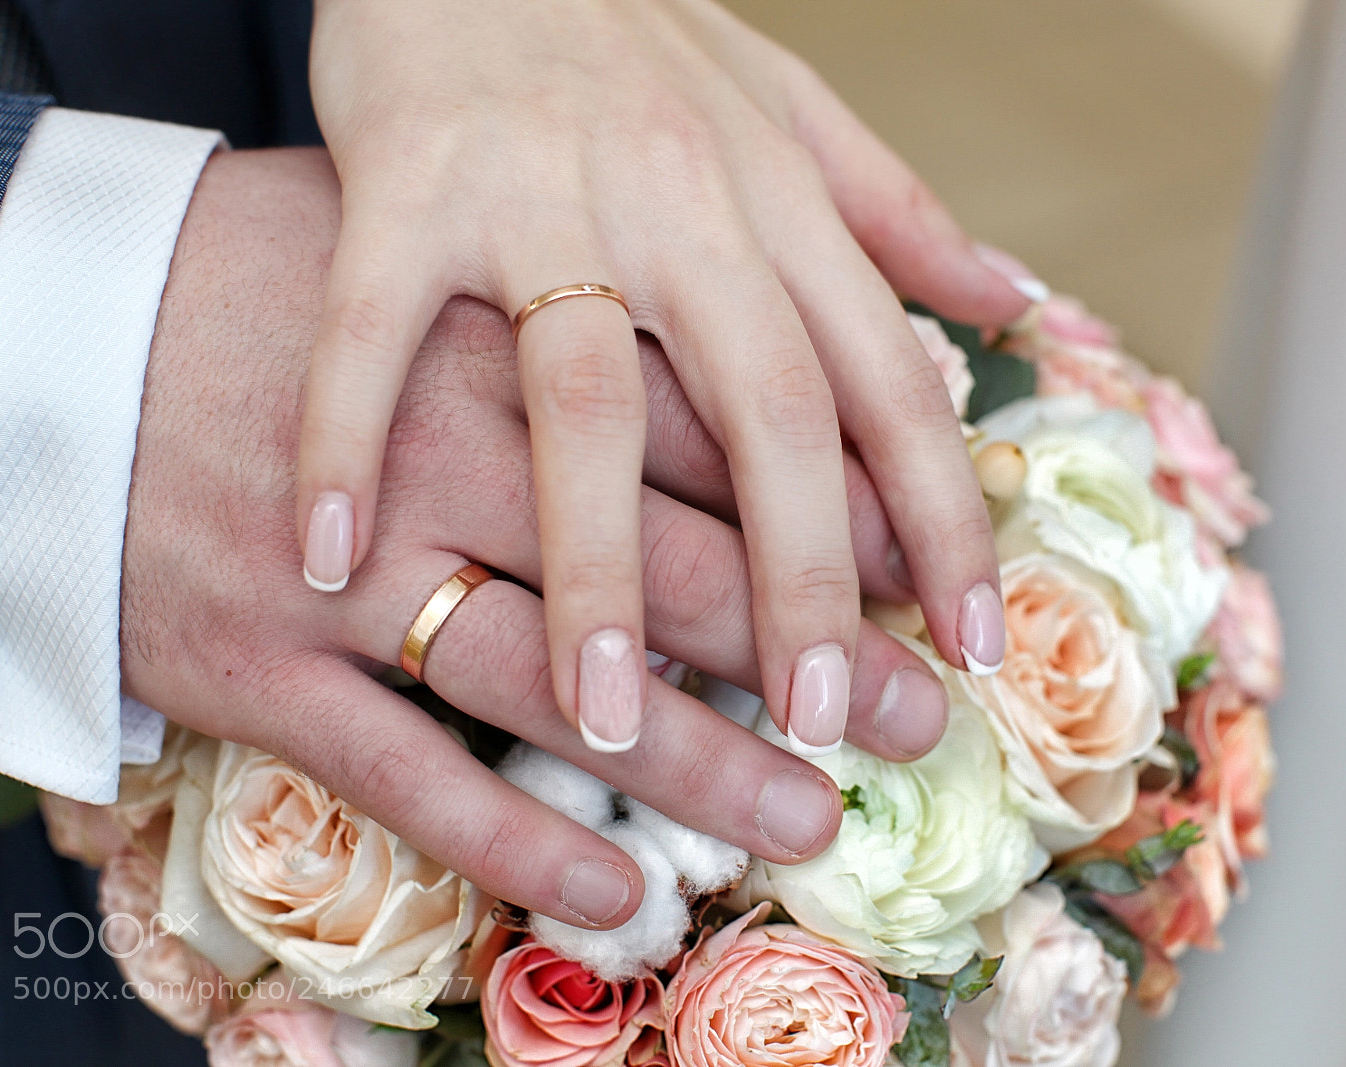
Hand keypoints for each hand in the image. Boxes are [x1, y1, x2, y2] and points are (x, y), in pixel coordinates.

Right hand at [124, 147, 951, 928]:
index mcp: (517, 331)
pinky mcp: (262, 654)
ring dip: (691, 758)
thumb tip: (739, 272)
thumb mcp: (441, 216)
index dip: (838, 519)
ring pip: (557, 675)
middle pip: (673, 559)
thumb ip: (602, 248)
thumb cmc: (266, 263)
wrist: (42, 313)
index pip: (722, 434)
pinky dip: (506, 831)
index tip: (924, 588)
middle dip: (805, 649)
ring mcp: (356, 560)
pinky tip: (604, 885)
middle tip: (907, 718)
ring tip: (800, 820)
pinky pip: (402, 764)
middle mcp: (456, 448)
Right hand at [298, 0, 1039, 754]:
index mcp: (780, 204)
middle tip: (822, 723)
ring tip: (612, 715)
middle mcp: (682, 204)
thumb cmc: (636, 31)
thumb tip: (1014, 299)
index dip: (945, 515)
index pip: (887, 380)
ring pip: (588, 397)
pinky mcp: (406, 180)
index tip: (979, 643)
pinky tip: (332, 554)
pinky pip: (376, 327)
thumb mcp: (792, 106)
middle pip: (765, 412)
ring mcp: (541, 195)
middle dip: (803, 579)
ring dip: (598, 565)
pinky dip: (347, 436)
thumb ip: (897, 213)